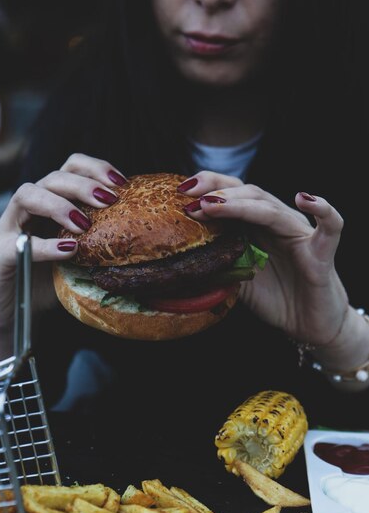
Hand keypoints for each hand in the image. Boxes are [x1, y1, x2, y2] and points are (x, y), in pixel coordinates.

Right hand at [0, 154, 125, 363]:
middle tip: (108, 201)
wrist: (13, 312)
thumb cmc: (51, 281)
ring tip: (83, 225)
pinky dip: (44, 245)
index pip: (71, 168)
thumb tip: (145, 242)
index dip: (95, 168)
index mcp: (52, 202)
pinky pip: (16, 243)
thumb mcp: (82, 258)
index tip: (122, 183)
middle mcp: (29, 208)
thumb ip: (102, 244)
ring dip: (58, 204)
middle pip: (52, 177)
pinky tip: (67, 251)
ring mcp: (10, 228)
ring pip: (26, 194)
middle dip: (82, 185)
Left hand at [180, 171, 348, 347]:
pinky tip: (304, 198)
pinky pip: (331, 226)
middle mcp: (277, 222)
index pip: (233, 194)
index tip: (180, 192)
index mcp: (256, 225)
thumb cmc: (275, 298)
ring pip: (272, 209)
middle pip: (250, 193)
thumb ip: (217, 265)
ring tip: (213, 205)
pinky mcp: (322, 252)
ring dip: (241, 204)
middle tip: (189, 198)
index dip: (208, 187)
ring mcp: (299, 234)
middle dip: (217, 192)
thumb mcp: (236, 281)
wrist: (308, 325)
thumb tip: (181, 260)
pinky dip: (323, 209)